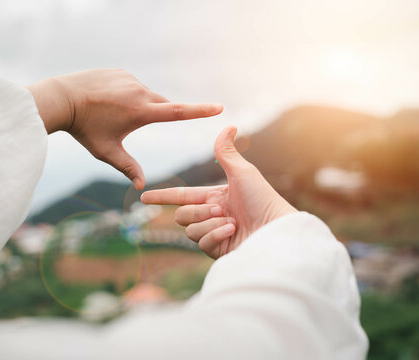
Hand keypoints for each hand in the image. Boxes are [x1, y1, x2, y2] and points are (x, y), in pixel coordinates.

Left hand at [26, 69, 222, 189]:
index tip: (219, 107)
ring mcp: (130, 79)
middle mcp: (140, 91)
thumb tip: (142, 188)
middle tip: (126, 123)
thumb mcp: (107, 152)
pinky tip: (105, 100)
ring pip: (144, 95)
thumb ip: (127, 168)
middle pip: (161, 105)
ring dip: (136, 106)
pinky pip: (131, 85)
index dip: (200, 111)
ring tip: (109, 113)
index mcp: (141, 112)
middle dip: (154, 115)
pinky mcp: (120, 72)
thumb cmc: (85, 129)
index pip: (178, 112)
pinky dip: (125, 94)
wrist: (62, 99)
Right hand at [141, 126, 296, 258]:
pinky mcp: (216, 251)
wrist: (275, 229)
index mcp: (215, 197)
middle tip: (221, 209)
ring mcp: (213, 235)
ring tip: (231, 223)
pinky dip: (216, 235)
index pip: (182, 196)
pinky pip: (200, 242)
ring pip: (188, 230)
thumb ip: (226, 152)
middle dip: (197, 211)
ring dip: (209, 223)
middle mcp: (212, 216)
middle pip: (182, 215)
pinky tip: (232, 233)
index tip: (143, 197)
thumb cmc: (263, 199)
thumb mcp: (242, 172)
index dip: (162, 196)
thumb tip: (228, 125)